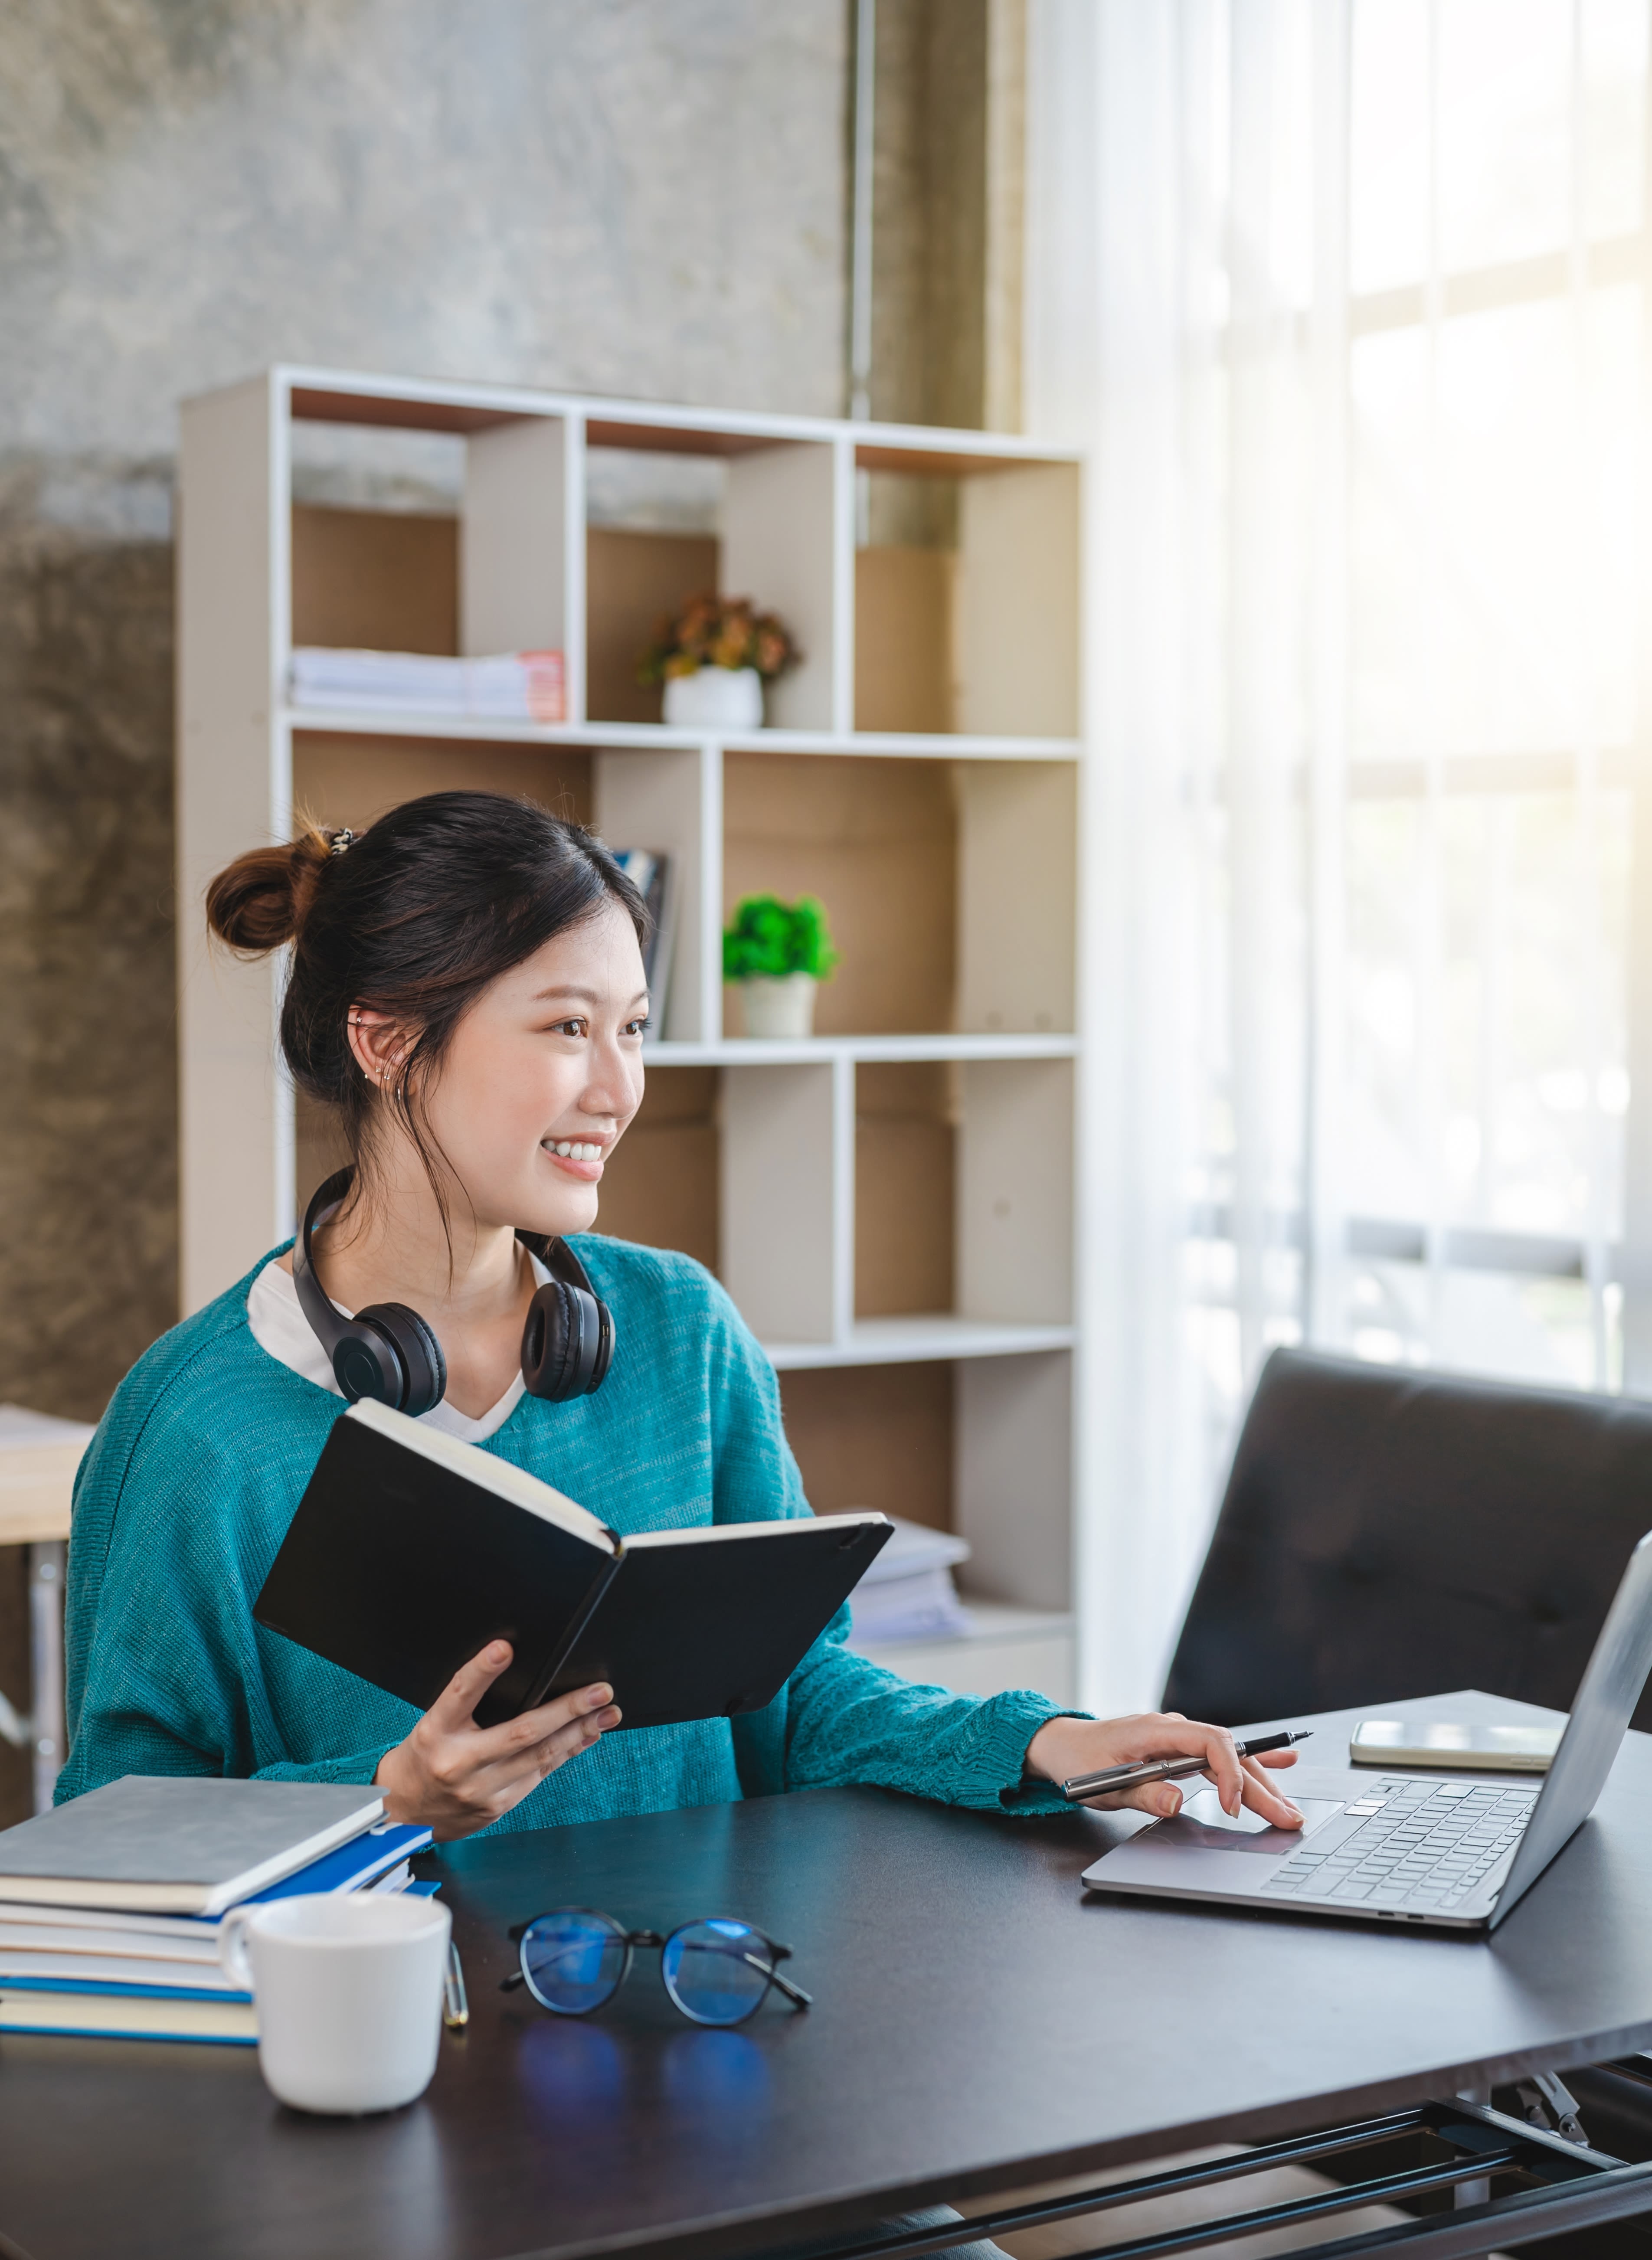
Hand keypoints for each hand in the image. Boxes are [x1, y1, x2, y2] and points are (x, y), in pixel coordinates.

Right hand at [375, 1641, 620, 1840]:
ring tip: (607, 1713)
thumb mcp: (434, 1724)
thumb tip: (521, 1672)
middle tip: (599, 1691)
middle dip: (567, 1710)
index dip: (481, 1670)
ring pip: (539, 1758)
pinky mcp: (496, 1807)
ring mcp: (479, 1790)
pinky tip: (587, 1736)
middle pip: (520, 1732)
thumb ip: (469, 1703)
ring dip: (579, 1732)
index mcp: (434, 1731)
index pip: (459, 1694)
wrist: (403, 1813)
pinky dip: (567, 1753)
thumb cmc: (425, 1756)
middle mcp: (457, 1762)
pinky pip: (539, 1775)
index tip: (504, 1648)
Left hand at [1024, 1711, 1303, 1829]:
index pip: (1209, 1743)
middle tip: (1288, 1818)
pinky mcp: (1179, 1751)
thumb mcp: (1103, 1785)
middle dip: (1260, 1787)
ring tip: (1290, 1808)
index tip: (1233, 1808)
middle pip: (1228, 1754)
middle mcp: (1173, 1730)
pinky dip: (1250, 1762)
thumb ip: (1142, 1793)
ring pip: (1229, 1758)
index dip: (1228, 1774)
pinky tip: (1282, 1762)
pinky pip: (1220, 1756)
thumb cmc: (1079, 1762)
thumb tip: (1176, 1801)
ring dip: (1260, 1783)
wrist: (1062, 1744)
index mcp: (1156, 1731)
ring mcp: (1179, 1739)